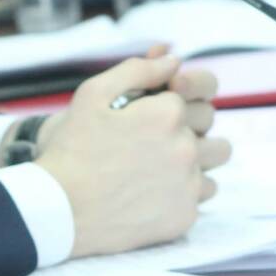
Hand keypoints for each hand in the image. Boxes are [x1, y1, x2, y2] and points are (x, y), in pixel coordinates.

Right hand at [33, 57, 233, 256]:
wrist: (60, 211)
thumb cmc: (72, 149)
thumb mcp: (92, 94)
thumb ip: (137, 70)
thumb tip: (173, 60)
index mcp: (167, 113)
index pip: (184, 93)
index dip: (161, 99)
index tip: (139, 114)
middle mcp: (186, 147)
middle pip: (207, 120)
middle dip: (184, 120)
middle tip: (151, 135)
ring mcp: (188, 184)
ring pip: (216, 156)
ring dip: (199, 151)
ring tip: (168, 159)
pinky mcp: (185, 215)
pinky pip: (202, 194)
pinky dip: (183, 189)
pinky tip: (155, 191)